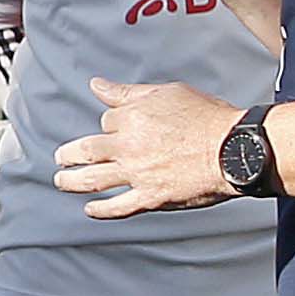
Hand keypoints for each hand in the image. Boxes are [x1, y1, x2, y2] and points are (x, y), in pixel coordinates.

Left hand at [58, 78, 241, 218]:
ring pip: (93, 180)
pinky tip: (90, 209)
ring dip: (72, 182)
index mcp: (132, 117)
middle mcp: (128, 145)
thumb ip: (128, 92)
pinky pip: (117, 207)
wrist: (235, 149)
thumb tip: (96, 85)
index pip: (107, 121)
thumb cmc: (208, 118)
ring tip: (61, 181)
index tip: (112, 129)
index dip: (109, 125)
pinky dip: (100, 210)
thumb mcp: (167, 93)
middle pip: (87, 150)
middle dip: (68, 155)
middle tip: (60, 158)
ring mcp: (137, 173)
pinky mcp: (151, 197)